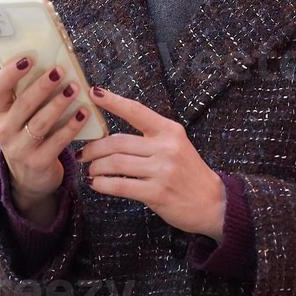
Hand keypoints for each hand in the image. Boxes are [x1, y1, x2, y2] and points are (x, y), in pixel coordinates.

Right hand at [0, 56, 91, 222]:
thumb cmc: (29, 135)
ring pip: (40, 122)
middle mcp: (4, 130)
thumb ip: (29, 94)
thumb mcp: (21, 116)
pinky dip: (71, 126)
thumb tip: (52, 63)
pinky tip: (83, 114)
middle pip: (22, 103)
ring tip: (74, 88)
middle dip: (42, 85)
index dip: (10, 71)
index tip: (29, 58)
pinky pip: (56, 142)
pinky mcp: (37, 163)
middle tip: (59, 70)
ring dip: (58, 104)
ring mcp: (19, 149)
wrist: (29, 178)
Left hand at [77, 86, 226, 240]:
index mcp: (169, 130)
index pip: (136, 111)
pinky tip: (96, 184)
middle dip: (94, 148)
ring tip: (90, 170)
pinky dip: (103, 184)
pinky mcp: (157, 192)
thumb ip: (150, 138)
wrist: (212, 202)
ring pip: (115, 163)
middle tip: (83, 153)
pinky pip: (121, 185)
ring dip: (96, 167)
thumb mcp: (175, 146)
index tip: (94, 93)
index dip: (113, 102)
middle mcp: (166, 147)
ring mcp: (162, 170)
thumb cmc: (188, 173)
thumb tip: (111, 136)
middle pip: (117, 142)